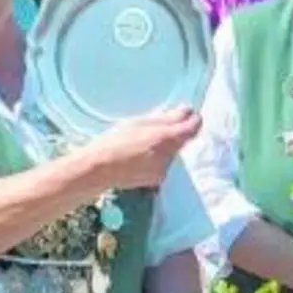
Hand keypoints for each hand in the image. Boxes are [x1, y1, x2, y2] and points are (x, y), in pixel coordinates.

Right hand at [83, 105, 202, 190]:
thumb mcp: (139, 122)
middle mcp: (170, 156)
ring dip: (162, 148)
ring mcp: (164, 170)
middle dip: (171, 134)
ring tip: (139, 145)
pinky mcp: (156, 180)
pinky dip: (154, 160)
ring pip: (170, 154)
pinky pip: (161, 165)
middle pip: (180, 141)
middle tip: (150, 130)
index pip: (193, 128)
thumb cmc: (115, 140)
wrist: (100, 169)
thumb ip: (167, 117)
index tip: (186, 115)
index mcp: (167, 138)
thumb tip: (187, 111)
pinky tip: (137, 158)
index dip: (192, 120)